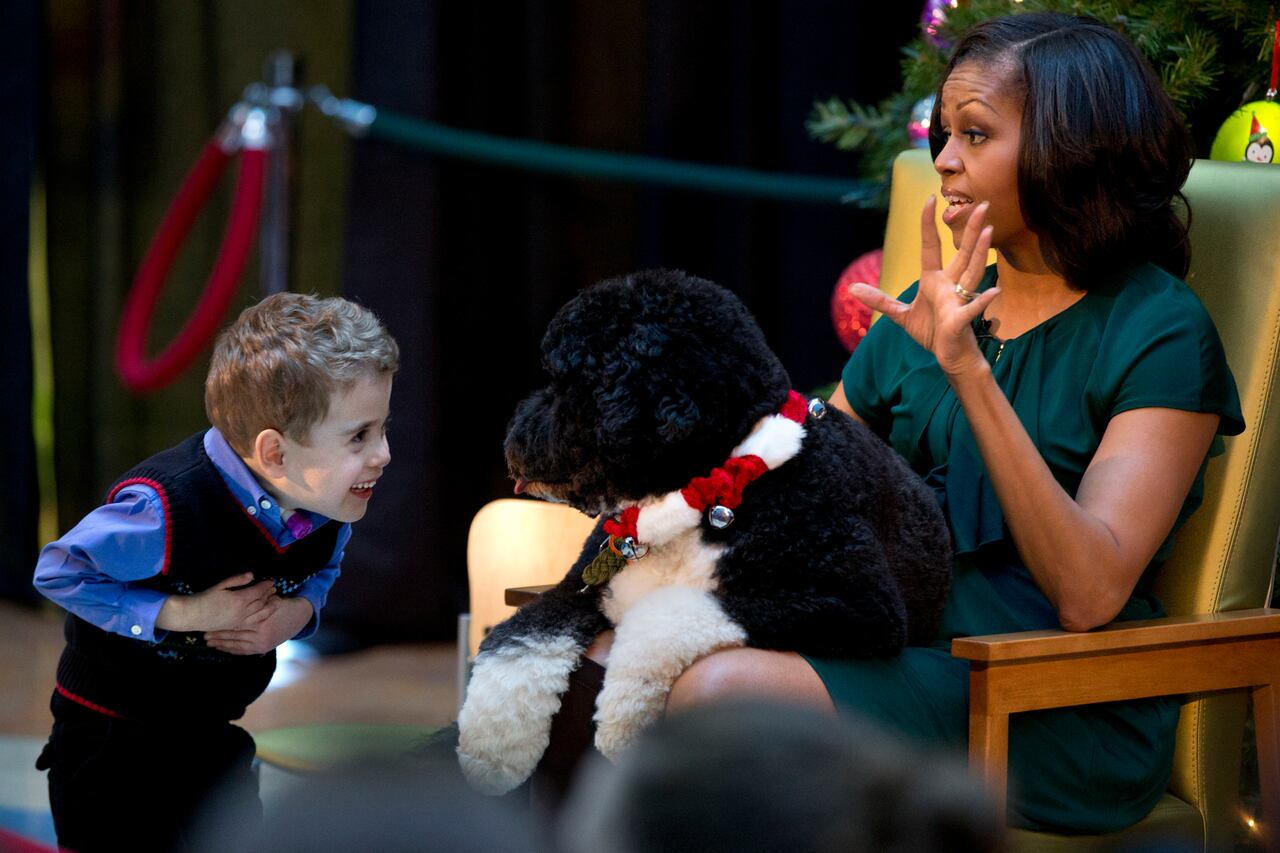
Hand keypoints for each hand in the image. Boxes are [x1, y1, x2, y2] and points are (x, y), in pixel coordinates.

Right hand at [156, 572, 276, 632]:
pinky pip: (254, 621)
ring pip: (260, 614)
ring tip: (275, 600)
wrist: (192, 615)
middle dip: (269, 594)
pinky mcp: (236, 625)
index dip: (265, 586)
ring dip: (269, 606)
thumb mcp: (220, 585)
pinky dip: (262, 616)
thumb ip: (237, 580)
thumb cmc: (204, 598)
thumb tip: (252, 575)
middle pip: (261, 602)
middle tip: (274, 588)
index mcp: (239, 599)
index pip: (258, 592)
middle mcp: (242, 611)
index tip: (271, 581)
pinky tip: (264, 612)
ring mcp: (240, 620)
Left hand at [204, 595, 313, 654]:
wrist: (299, 617)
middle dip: (218, 636)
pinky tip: (222, 648)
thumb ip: (257, 598)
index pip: (236, 624)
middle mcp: (260, 635)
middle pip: (234, 635)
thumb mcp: (270, 599)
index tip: (208, 624)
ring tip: (209, 642)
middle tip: (203, 635)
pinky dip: (231, 650)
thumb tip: (241, 593)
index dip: (221, 624)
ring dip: (221, 644)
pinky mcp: (262, 649)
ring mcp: (261, 644)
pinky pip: (243, 651)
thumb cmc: (283, 605)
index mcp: (261, 621)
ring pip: (236, 645)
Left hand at [850, 196, 999, 376]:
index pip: (931, 246)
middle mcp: (950, 285)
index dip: (928, 223)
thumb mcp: (901, 315)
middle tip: (984, 204)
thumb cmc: (931, 332)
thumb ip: (880, 300)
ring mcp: (958, 300)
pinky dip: (981, 301)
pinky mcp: (960, 320)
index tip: (929, 199)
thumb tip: (852, 288)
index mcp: (934, 280)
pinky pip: (971, 309)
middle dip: (971, 230)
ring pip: (971, 272)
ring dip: (979, 252)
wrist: (949, 355)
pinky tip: (993, 292)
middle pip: (962, 253)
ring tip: (988, 232)